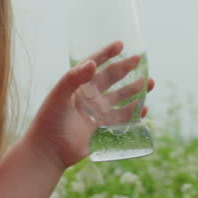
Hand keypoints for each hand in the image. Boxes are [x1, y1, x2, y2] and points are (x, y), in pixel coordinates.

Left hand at [25, 41, 154, 170]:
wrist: (47, 152)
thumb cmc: (48, 121)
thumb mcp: (58, 96)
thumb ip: (73, 78)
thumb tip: (93, 62)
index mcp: (77, 86)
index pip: (93, 64)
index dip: (106, 54)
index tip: (120, 44)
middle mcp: (88, 97)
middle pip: (111, 79)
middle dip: (125, 69)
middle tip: (139, 59)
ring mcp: (96, 113)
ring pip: (120, 98)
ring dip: (135, 90)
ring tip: (150, 83)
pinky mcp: (103, 130)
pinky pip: (122, 119)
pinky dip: (134, 114)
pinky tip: (144, 108)